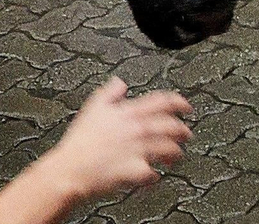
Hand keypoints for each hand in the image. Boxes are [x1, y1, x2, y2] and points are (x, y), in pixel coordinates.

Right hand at [40, 79, 192, 201]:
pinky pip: (156, 174)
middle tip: (185, 134)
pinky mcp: (140, 171)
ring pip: (171, 149)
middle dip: (183, 130)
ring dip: (175, 153)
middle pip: (172, 126)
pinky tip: (152, 174)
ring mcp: (141, 151)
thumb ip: (110, 93)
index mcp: (128, 113)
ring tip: (173, 156)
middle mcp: (138, 130)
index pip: (162, 101)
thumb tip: (120, 82)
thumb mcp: (92, 107)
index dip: (179, 102)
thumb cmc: (80, 140)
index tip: (187, 107)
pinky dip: (155, 174)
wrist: (72, 168)